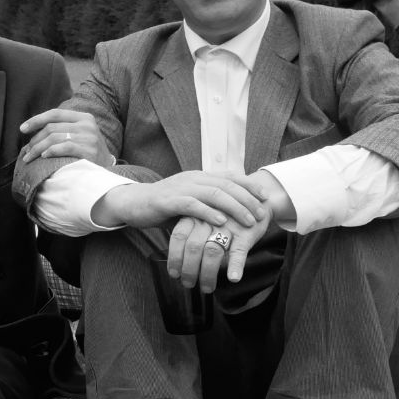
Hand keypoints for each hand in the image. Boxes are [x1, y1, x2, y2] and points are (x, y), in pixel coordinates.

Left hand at [19, 107, 113, 165]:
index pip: (55, 113)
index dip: (36, 120)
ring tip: (30, 157)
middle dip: (35, 140)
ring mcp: (89, 137)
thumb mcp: (79, 134)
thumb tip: (33, 130)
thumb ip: (62, 129)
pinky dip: (51, 151)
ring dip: (38, 149)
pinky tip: (44, 157)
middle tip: (27, 152)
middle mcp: (87, 125)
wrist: (107, 169)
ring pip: (54, 138)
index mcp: (84, 117)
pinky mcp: (89, 151)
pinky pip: (64, 147)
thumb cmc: (87, 152)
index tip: (22, 129)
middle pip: (52, 128)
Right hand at [95, 171, 264, 230]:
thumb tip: (231, 213)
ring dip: (235, 207)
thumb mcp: (189, 200)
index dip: (250, 185)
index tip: (265, 196)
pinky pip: (192, 205)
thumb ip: (207, 203)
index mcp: (199, 177)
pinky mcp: (168, 201)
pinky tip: (221, 222)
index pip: (230, 176)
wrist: (133, 203)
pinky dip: (209, 213)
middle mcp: (192, 179)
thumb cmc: (163, 206)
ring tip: (248, 220)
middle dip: (248, 199)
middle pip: (227, 184)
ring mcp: (180, 188)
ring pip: (214, 193)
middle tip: (261, 214)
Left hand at [166, 202, 271, 292]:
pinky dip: (236, 265)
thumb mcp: (202, 220)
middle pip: (193, 247)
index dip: (174, 257)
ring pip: (212, 251)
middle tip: (187, 284)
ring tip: (206, 288)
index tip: (173, 274)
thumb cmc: (223, 216)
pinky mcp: (245, 233)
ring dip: (207, 273)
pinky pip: (239, 250)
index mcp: (194, 215)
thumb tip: (177, 264)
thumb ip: (190, 236)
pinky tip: (233, 278)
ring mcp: (227, 226)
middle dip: (189, 269)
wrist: (255, 201)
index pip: (178, 237)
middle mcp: (208, 219)